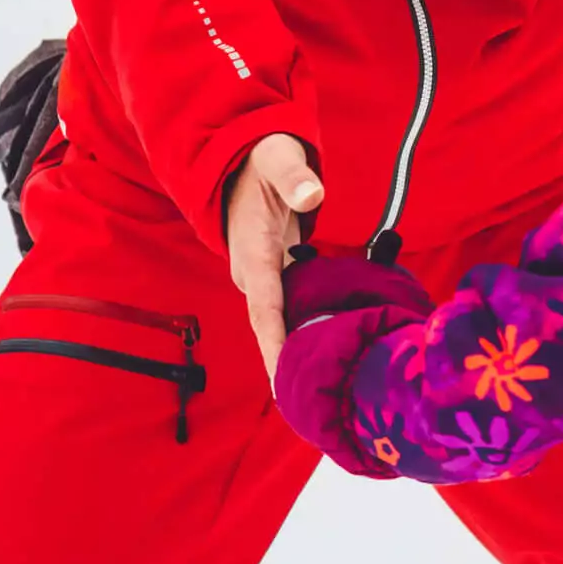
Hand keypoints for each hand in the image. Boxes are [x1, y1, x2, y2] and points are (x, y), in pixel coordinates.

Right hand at [225, 135, 324, 381]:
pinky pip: (286, 313)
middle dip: (283, 364)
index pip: (263, 304)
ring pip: (277, 324)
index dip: (273, 342)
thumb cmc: (263, 159)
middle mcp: (253, 272)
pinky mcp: (274, 276)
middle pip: (269, 326)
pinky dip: (300, 334)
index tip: (280, 378)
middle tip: (307, 405)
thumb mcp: (278, 159)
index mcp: (254, 250)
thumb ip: (294, 177)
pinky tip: (322, 358)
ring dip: (292, 355)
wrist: (239, 161)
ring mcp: (262, 277)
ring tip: (315, 397)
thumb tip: (312, 195)